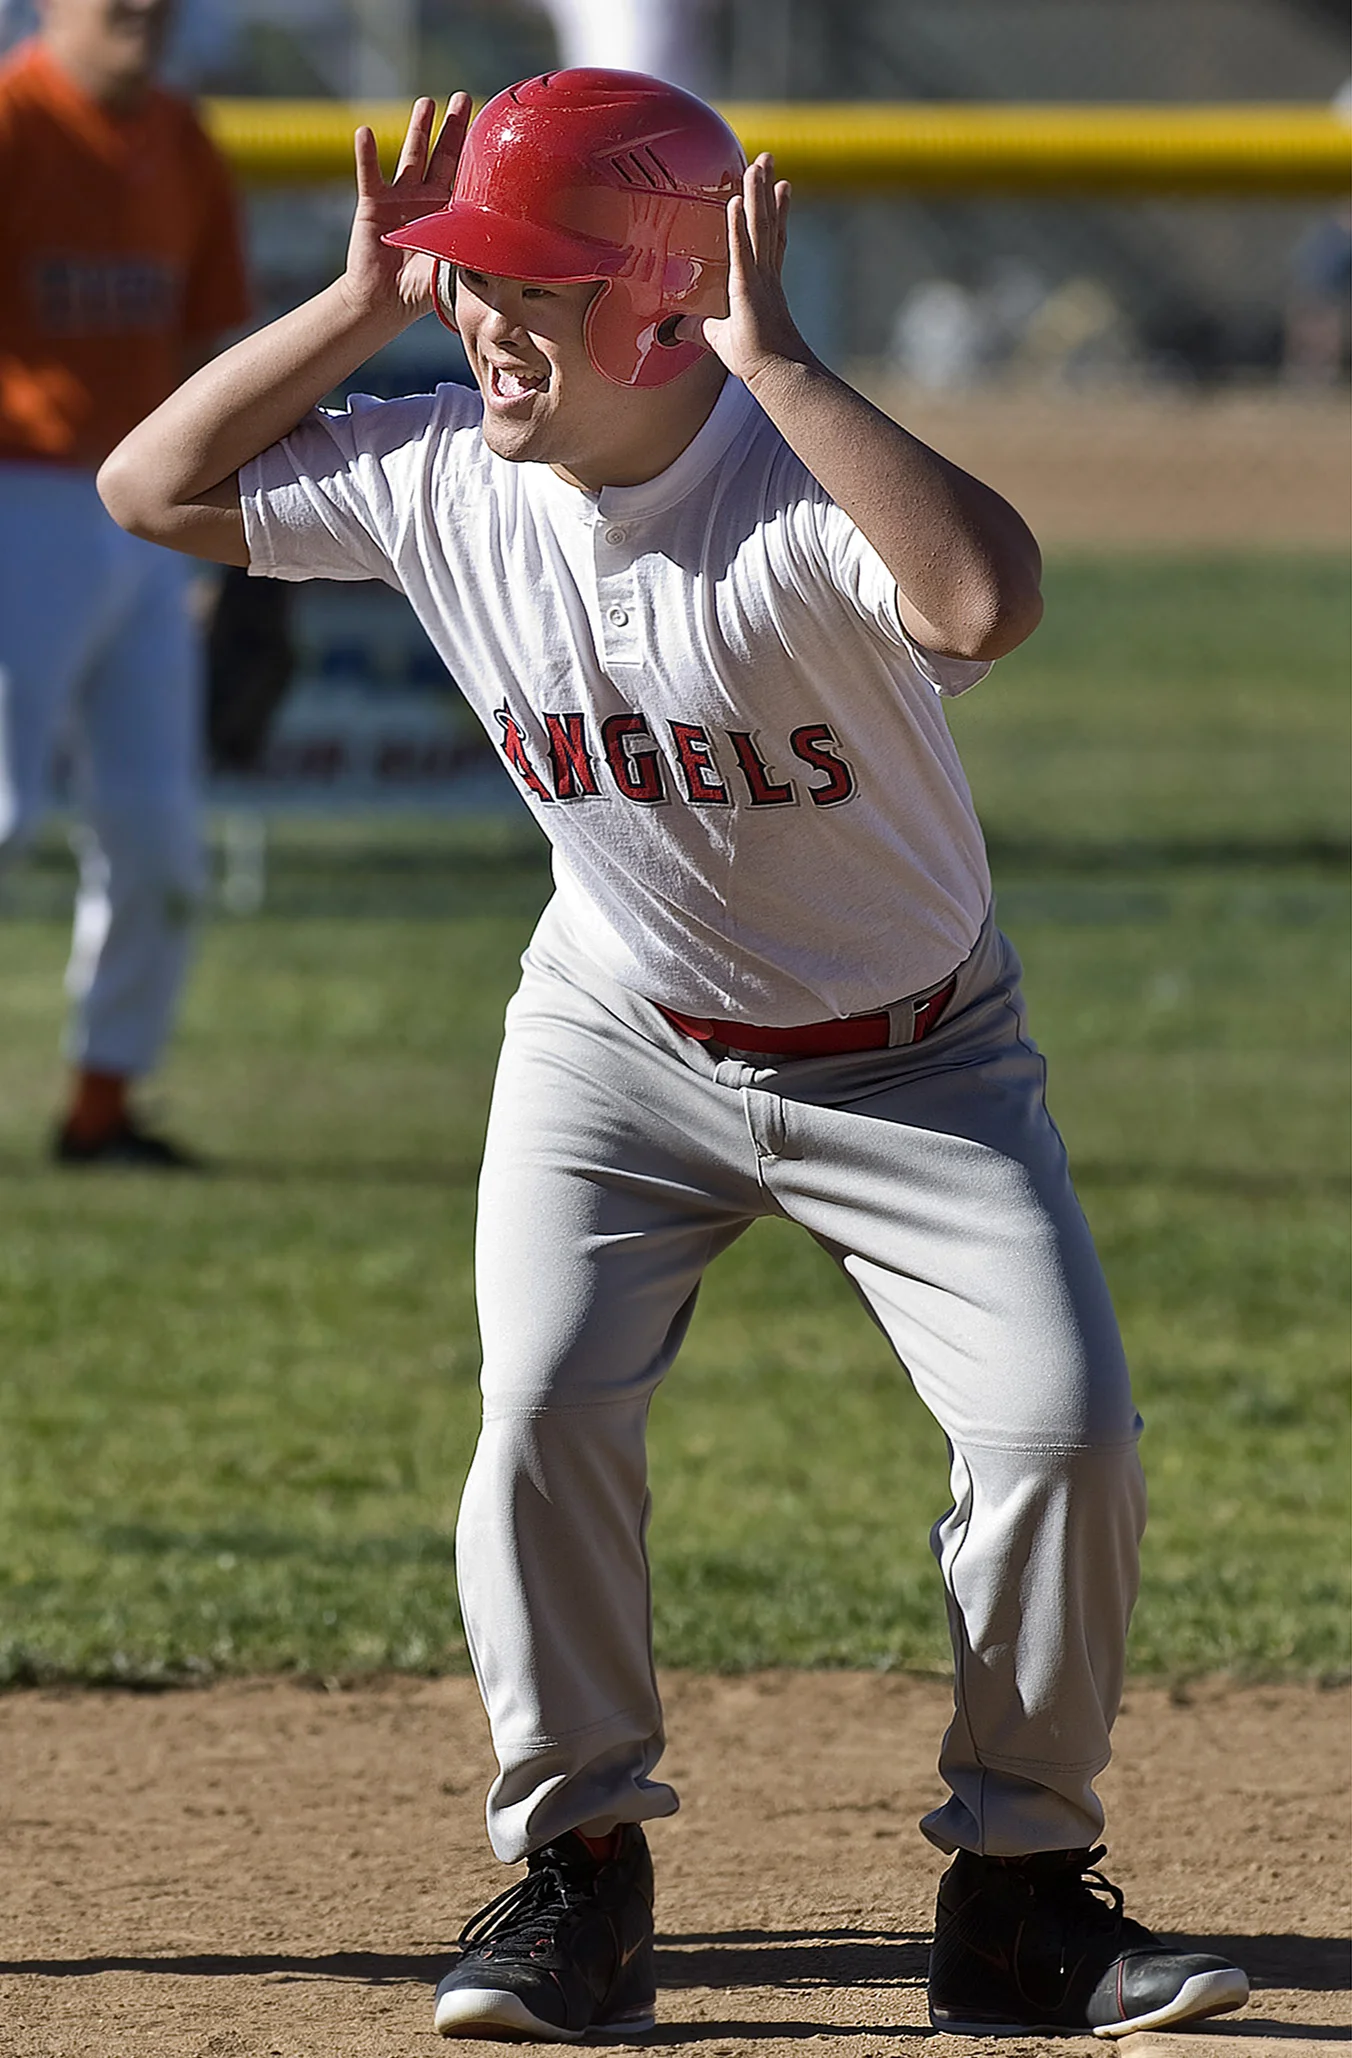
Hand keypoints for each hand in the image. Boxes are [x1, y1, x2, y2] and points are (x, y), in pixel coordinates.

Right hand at [341, 93, 470, 322]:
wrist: (384, 302)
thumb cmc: (421, 290)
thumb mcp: (455, 268)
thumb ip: (475, 253)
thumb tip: (511, 251)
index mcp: (449, 213)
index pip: (467, 176)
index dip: (476, 152)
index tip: (492, 125)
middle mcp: (426, 199)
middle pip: (442, 155)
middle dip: (452, 127)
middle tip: (463, 98)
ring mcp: (399, 198)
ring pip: (411, 156)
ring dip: (418, 129)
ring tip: (426, 103)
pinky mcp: (372, 204)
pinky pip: (369, 174)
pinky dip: (366, 154)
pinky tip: (366, 132)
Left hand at [692, 154, 812, 384]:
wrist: (778, 375)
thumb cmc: (757, 361)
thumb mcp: (719, 339)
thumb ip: (698, 329)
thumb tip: (675, 329)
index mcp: (764, 285)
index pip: (770, 241)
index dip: (775, 213)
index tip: (780, 187)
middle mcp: (766, 276)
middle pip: (767, 223)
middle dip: (766, 189)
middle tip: (767, 160)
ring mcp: (760, 279)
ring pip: (759, 227)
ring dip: (756, 194)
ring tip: (757, 164)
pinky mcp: (749, 289)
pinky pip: (742, 250)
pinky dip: (738, 225)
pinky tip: (736, 199)